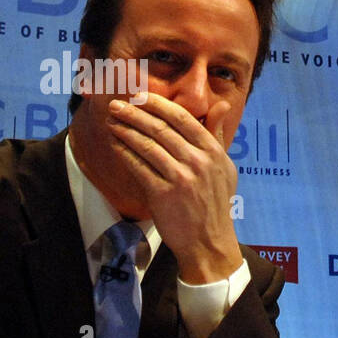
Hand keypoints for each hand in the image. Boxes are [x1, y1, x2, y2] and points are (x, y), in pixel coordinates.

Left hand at [106, 92, 242, 282]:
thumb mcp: (225, 167)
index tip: (140, 96)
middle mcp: (199, 162)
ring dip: (126, 130)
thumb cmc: (216, 203)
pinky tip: (115, 144)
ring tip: (111, 121)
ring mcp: (181, 178)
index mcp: (214, 152)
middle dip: (135, 113)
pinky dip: (125, 153)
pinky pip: (139, 167)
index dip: (159, 104)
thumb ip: (217, 135)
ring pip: (147, 145)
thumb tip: (221, 105)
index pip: (183, 119)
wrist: (209, 241)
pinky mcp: (163, 194)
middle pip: (161, 129)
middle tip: (117, 105)